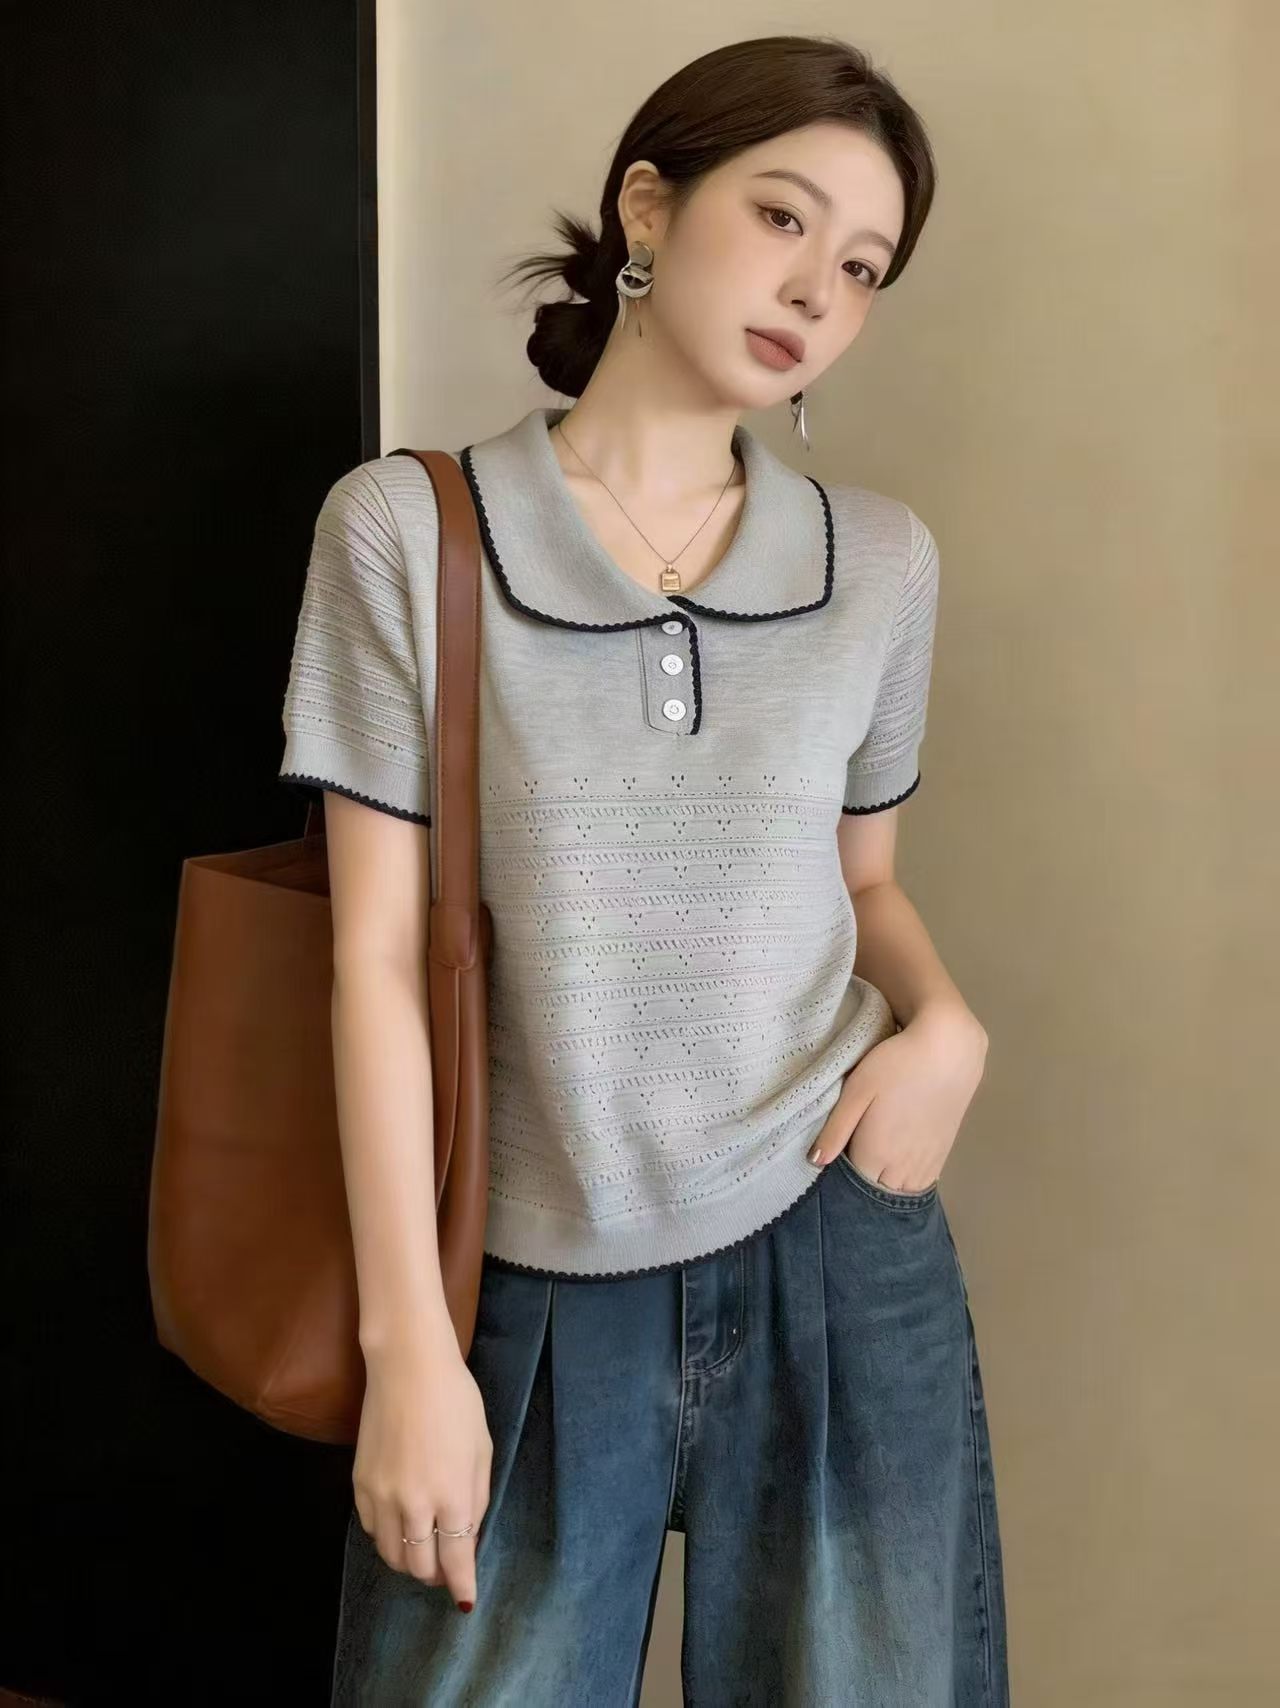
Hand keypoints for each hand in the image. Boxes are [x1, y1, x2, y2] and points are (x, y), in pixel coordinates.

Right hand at [353, 1338, 493, 1612]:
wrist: (408, 1366)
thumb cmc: (456, 1401)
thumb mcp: (481, 1450)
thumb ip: (476, 1501)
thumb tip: (468, 1542)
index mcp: (452, 1496)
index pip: (455, 1562)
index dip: (461, 1585)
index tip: (465, 1599)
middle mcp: (414, 1504)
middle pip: (419, 1567)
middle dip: (435, 1575)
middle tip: (445, 1568)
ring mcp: (382, 1496)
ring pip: (391, 1555)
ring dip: (409, 1561)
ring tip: (421, 1549)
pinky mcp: (360, 1484)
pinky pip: (371, 1529)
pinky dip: (386, 1536)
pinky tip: (399, 1523)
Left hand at [808, 1003, 987, 1191]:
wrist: (949, 1051)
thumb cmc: (895, 1066)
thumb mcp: (856, 1091)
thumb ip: (836, 1130)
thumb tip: (816, 1161)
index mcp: (876, 1155)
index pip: (852, 1183)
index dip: (842, 1169)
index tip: (838, 1150)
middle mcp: (903, 1169)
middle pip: (876, 1190)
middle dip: (863, 1177)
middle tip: (855, 1149)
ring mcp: (926, 1165)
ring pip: (900, 1190)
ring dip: (886, 1180)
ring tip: (876, 1153)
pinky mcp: (943, 1155)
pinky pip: (921, 1183)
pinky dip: (907, 1178)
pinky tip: (899, 1158)